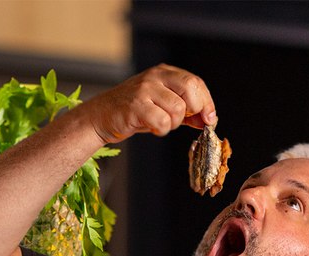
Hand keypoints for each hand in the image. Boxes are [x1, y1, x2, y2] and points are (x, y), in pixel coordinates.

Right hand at [82, 64, 216, 144]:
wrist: (99, 117)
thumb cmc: (132, 112)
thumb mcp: (161, 105)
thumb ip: (185, 110)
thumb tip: (209, 119)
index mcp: (163, 72)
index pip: (195, 82)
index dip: (206, 102)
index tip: (209, 118)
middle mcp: (154, 77)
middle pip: (191, 89)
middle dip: (194, 109)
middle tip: (183, 120)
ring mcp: (144, 90)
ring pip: (178, 109)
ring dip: (173, 124)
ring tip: (160, 124)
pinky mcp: (135, 106)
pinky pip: (162, 121)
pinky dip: (161, 130)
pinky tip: (152, 128)